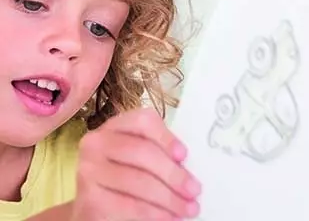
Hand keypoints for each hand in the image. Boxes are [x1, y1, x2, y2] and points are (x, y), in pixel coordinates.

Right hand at [70, 108, 200, 220]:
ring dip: (168, 198)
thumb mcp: (144, 158)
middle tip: (195, 190)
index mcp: (116, 126)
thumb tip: (188, 167)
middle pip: (142, 152)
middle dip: (173, 174)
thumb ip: (162, 154)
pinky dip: (153, 213)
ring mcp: (89, 171)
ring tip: (188, 208)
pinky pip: (128, 205)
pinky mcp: (89, 199)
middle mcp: (96, 143)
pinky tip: (169, 217)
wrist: (97, 204)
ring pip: (137, 181)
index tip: (185, 156)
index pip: (143, 122)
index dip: (166, 138)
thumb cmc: (128, 175)